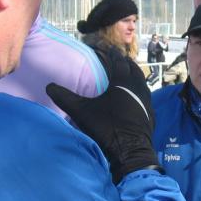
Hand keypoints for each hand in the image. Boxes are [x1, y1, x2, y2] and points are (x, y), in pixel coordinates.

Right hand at [47, 45, 159, 183]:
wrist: (130, 152)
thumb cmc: (106, 128)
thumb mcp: (81, 112)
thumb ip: (65, 97)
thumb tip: (49, 86)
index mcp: (123, 82)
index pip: (119, 61)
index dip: (113, 54)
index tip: (108, 49)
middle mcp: (138, 88)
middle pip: (134, 69)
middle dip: (126, 62)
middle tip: (119, 59)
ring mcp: (147, 101)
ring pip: (142, 82)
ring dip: (134, 75)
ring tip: (127, 74)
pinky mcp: (150, 114)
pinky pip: (146, 96)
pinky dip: (139, 91)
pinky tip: (134, 97)